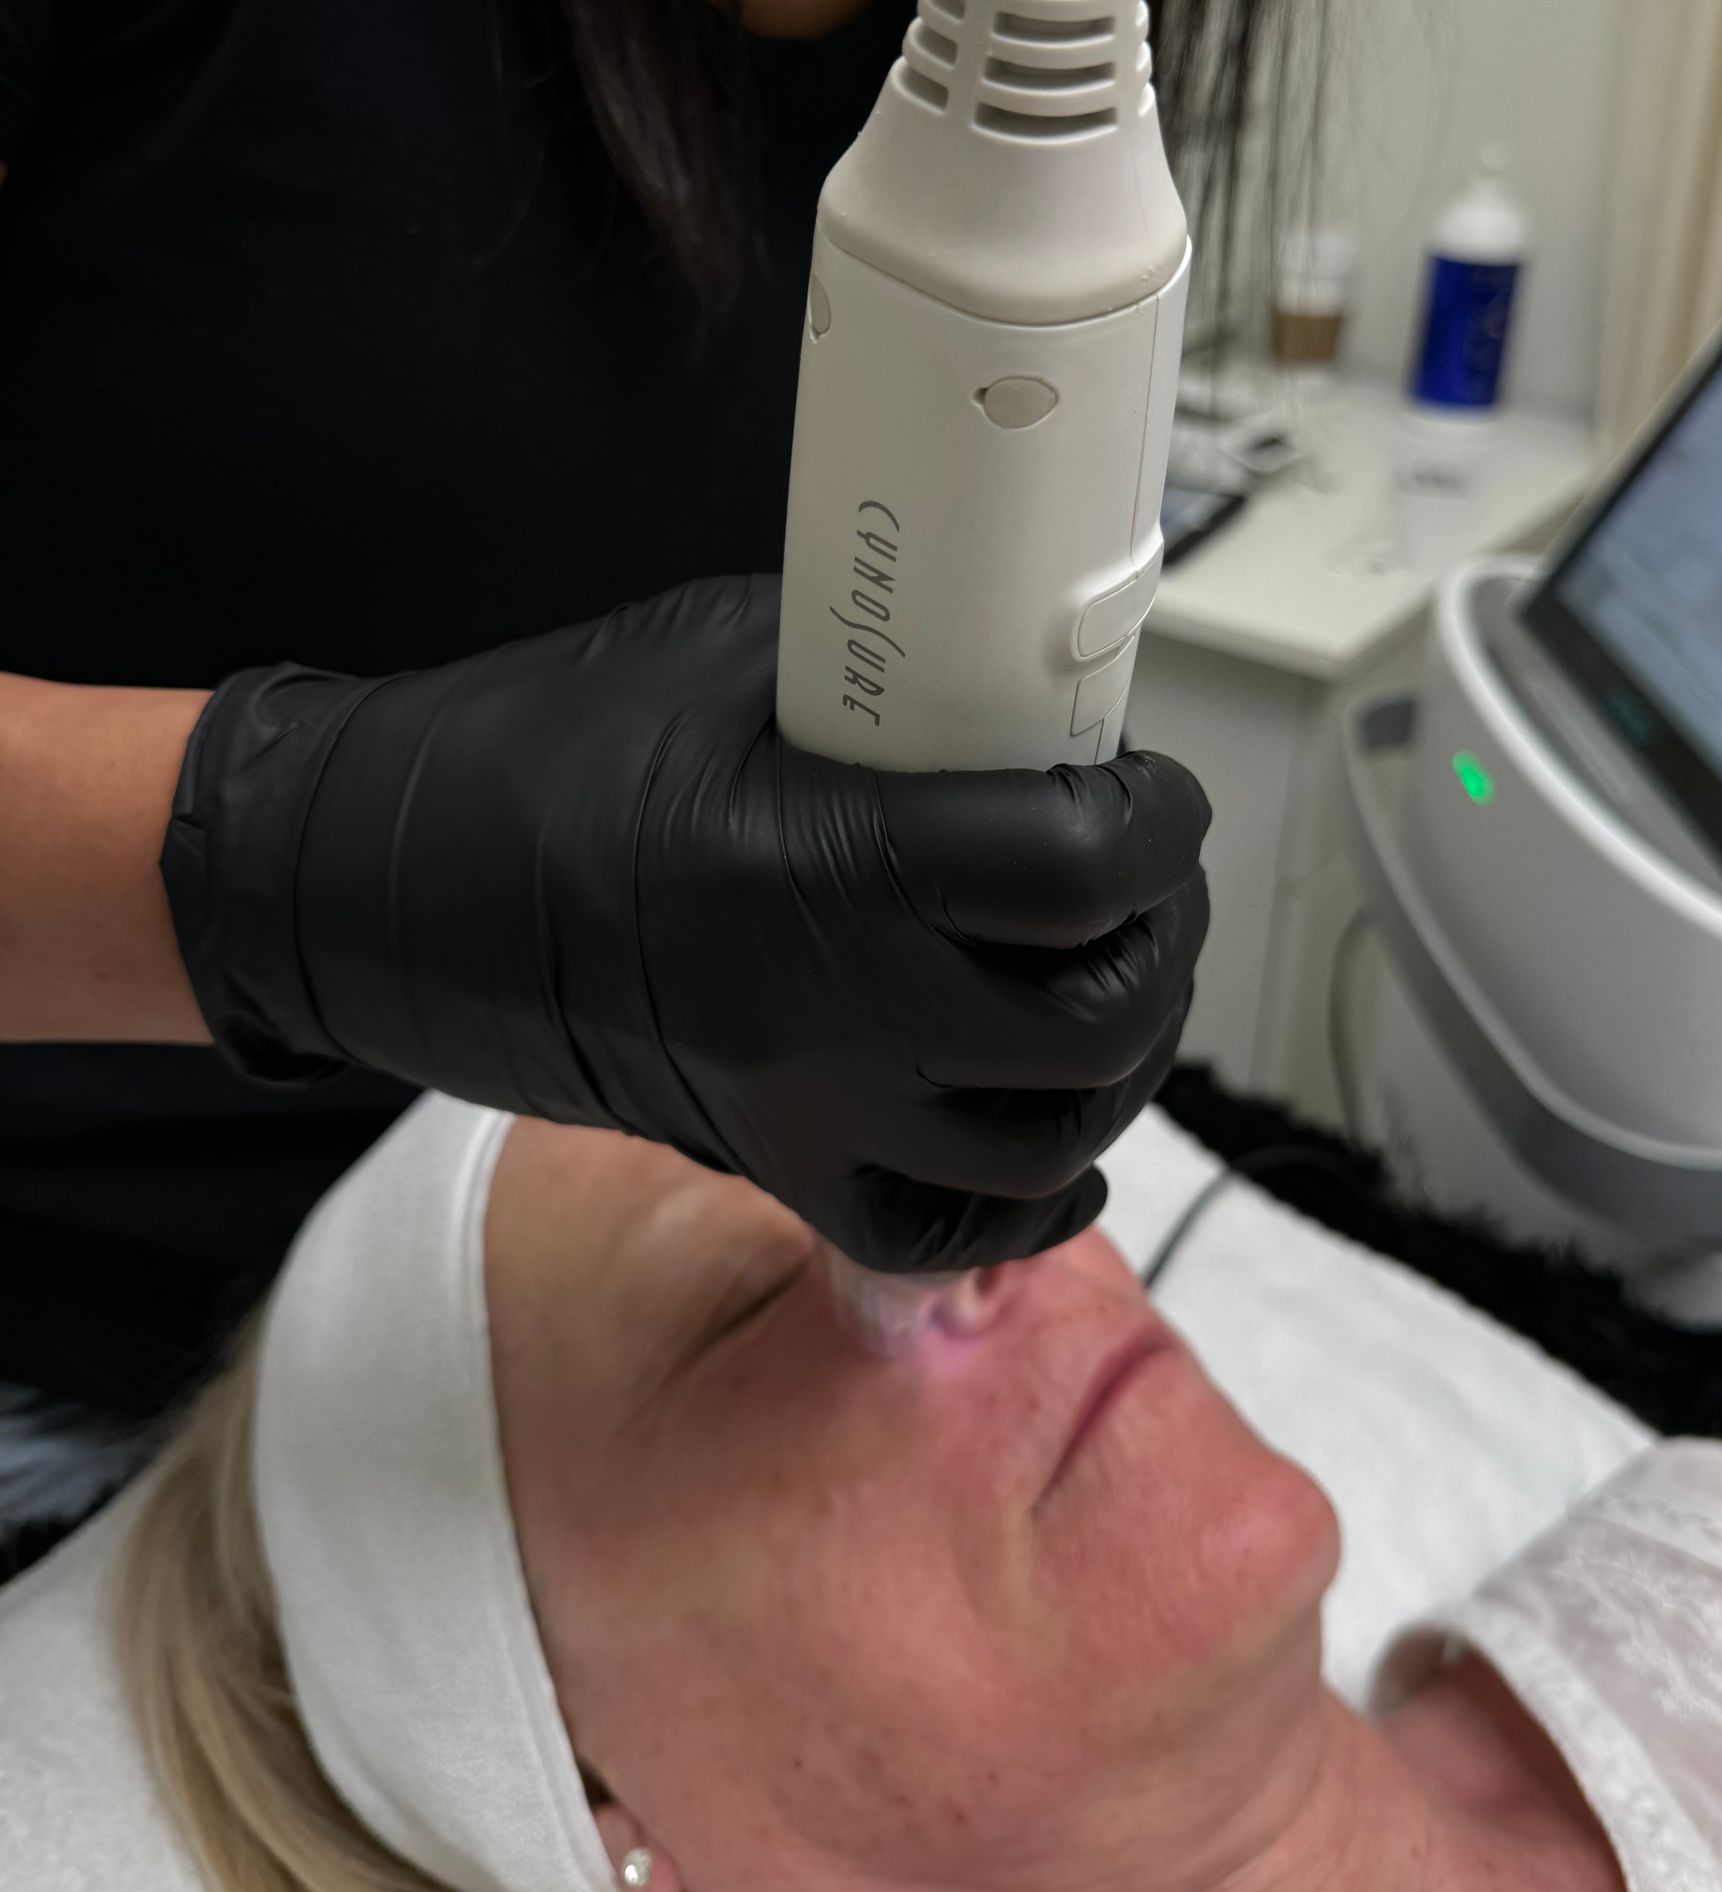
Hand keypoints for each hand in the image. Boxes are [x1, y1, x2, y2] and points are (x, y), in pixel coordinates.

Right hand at [164, 577, 1209, 1269]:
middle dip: (1158, 938)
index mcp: (817, 860)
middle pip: (1096, 1022)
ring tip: (1106, 978)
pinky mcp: (777, 1172)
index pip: (1075, 870)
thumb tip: (1031, 695)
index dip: (1155, 822)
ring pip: (1053, 1140)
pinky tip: (1058, 1126)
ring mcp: (804, 1117)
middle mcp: (824, 1013)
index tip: (1147, 790)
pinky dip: (1037, 1190)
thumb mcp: (738, 658)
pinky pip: (955, 1233)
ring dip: (1120, 1059)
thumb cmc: (546, 752)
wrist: (393, 889)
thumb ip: (900, 686)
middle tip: (1143, 878)